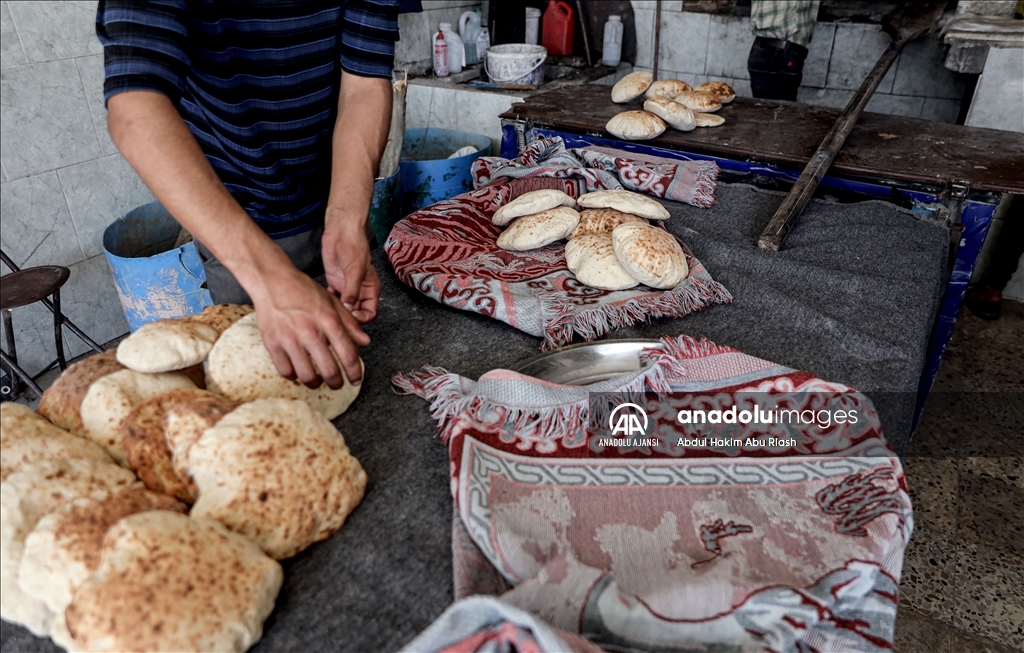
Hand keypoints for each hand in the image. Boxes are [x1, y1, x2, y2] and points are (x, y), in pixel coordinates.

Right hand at [250, 266, 369, 388]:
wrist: (272, 281)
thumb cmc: (304, 290)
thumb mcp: (333, 302)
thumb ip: (350, 324)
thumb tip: (365, 341)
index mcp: (329, 322)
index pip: (349, 355)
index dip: (355, 372)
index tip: (356, 380)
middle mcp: (311, 333)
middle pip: (329, 371)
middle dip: (336, 383)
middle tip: (337, 384)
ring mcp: (290, 339)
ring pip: (307, 376)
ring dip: (315, 383)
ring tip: (317, 381)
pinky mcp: (272, 343)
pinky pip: (285, 371)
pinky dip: (293, 376)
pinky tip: (297, 372)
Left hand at [322, 217, 380, 323]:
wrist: (341, 231)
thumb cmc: (354, 246)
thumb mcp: (355, 270)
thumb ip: (352, 291)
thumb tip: (349, 308)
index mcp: (371, 289)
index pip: (370, 312)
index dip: (362, 318)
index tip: (351, 318)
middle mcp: (360, 290)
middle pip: (357, 313)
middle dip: (349, 318)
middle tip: (338, 318)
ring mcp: (347, 287)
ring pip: (344, 307)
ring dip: (338, 311)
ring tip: (330, 311)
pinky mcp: (335, 283)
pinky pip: (334, 299)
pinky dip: (330, 302)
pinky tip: (324, 300)